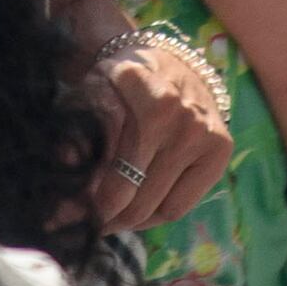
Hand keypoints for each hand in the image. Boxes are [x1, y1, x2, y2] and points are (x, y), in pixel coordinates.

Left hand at [89, 29, 234, 237]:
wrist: (168, 61)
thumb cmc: (121, 80)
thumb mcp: (92, 93)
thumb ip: (79, 132)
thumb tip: (65, 169)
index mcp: (149, 100)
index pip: (118, 174)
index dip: (91, 201)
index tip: (69, 213)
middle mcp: (182, 119)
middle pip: (137, 195)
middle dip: (106, 217)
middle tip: (84, 224)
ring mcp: (205, 136)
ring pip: (160, 208)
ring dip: (129, 222)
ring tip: (108, 220)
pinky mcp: (221, 150)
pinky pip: (181, 206)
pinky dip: (156, 217)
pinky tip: (137, 212)